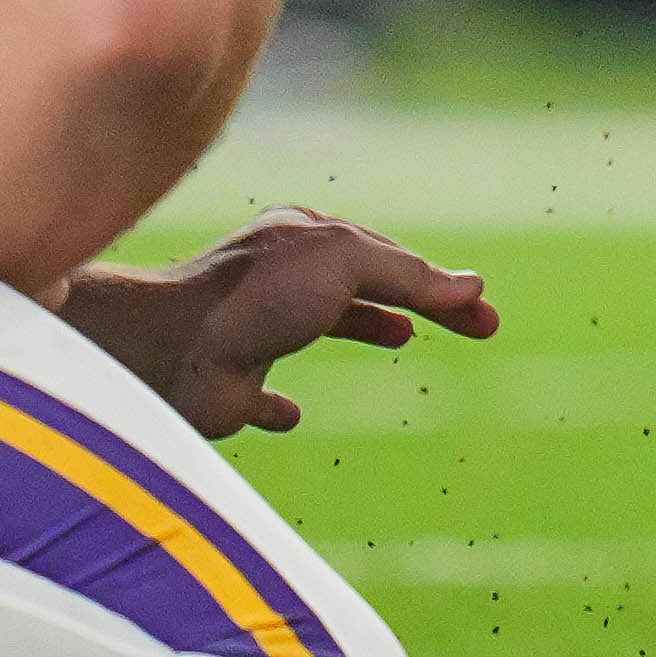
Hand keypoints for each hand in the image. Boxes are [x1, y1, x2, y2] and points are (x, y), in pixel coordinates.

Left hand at [57, 210, 496, 440]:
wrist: (171, 352)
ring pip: (319, 327)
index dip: (442, 285)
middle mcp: (281, 279)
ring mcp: (256, 331)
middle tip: (477, 327)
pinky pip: (262, 396)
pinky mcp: (233, 385)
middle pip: (366, 287)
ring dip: (363, 328)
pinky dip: (280, 407)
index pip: (391, 257)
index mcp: (307, 240)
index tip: (484, 313)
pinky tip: (293, 416)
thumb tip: (472, 287)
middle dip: (420, 302)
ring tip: (400, 340)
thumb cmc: (256, 295)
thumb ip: (408, 275)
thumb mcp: (347, 262)